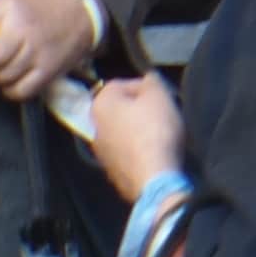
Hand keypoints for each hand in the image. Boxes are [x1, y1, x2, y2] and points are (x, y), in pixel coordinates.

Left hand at [85, 72, 184, 195]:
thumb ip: (151, 80)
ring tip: (160, 132)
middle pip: (121, 108)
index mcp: (100, 104)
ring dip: (138, 128)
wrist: (152, 177)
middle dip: (140, 108)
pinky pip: (125, 149)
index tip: (161, 96)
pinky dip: (137, 147)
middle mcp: (93, 126)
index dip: (145, 86)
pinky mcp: (111, 169)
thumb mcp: (160, 95)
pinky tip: (153, 150)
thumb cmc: (155, 130)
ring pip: (122, 129)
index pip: (122, 83)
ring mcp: (100, 151)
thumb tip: (147, 79)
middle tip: (162, 111)